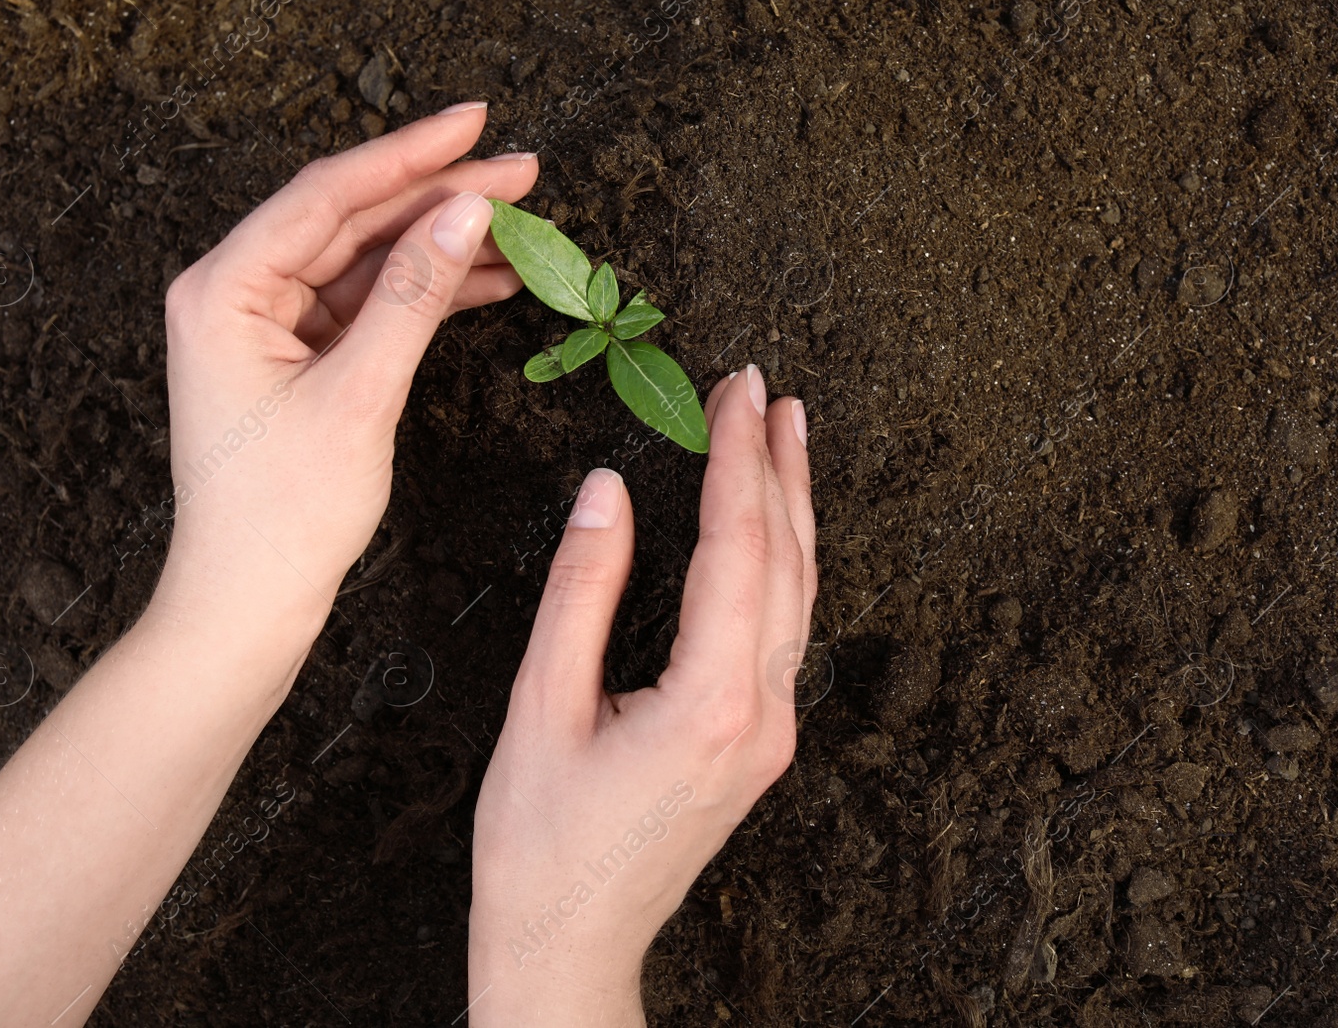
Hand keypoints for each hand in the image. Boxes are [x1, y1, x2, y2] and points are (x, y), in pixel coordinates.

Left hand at [151, 102, 538, 649]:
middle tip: (520, 172)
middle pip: (350, 220)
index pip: (327, 195)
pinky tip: (484, 280)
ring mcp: (265, 326)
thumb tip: (463, 214)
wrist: (249, 601)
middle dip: (437, 196)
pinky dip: (423, 294)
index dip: (409, 155)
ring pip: (365, 260)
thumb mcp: (358, 395)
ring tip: (518, 226)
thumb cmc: (280, 515)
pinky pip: (367, 305)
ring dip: (439, 245)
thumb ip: (412, 296)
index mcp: (222, 290)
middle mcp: (235, 294)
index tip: (475, 124)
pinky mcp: (295, 358)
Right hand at [467, 365, 816, 1024]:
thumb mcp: (540, 708)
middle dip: (776, 466)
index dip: (735, 459)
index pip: (737, 548)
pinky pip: (786, 631)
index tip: (733, 391)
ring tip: (785, 435)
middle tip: (763, 388)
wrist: (569, 949)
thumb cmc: (541, 847)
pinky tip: (771, 529)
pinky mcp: (758, 744)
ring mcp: (770, 734)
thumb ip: (582, 592)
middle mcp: (761, 715)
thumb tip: (609, 494)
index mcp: (710, 703)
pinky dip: (782, 562)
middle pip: (786, 563)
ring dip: (791, 508)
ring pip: (798, 595)